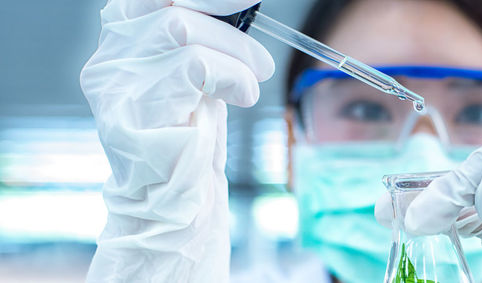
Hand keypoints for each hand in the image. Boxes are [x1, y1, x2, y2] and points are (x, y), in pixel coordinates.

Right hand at [80, 0, 272, 281]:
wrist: (175, 200)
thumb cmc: (190, 135)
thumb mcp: (197, 73)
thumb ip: (202, 37)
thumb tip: (237, 5)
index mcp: (122, 43)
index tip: (242, 1)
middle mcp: (109, 58)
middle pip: (165, 3)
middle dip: (220, 8)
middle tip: (256, 25)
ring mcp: (115, 84)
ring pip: (181, 29)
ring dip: (235, 49)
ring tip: (257, 75)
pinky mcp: (133, 111)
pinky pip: (195, 66)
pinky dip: (233, 76)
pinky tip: (245, 95)